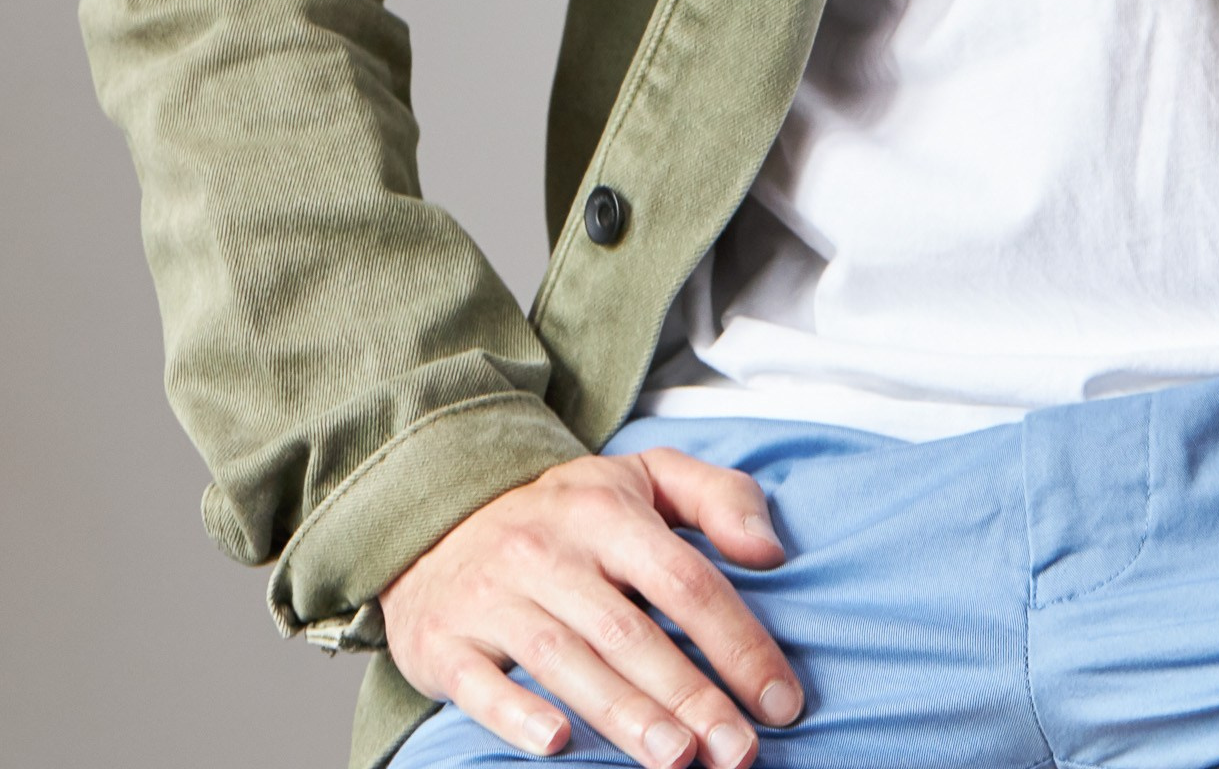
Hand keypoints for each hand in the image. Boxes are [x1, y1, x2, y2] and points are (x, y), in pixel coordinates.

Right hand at [378, 450, 802, 766]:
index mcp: (607, 512)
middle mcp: (550, 552)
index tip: (781, 702)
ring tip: (677, 760)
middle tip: (738, 752)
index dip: (738, 643)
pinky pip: (482, 682)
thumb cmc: (566, 514)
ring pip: (567, 662)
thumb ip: (718, 498)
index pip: (686, 581)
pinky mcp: (446, 641)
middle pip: (632, 632)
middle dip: (691, 696)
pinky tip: (558, 746)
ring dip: (625, 716)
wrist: (437, 521)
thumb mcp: (644, 478)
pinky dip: (518, 713)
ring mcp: (494, 597)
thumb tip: (771, 551)